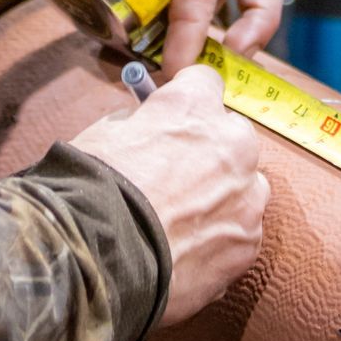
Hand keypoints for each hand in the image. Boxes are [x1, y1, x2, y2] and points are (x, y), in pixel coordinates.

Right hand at [73, 65, 269, 324]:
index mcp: (193, 106)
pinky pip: (242, 232)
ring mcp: (246, 195)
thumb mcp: (106, 134)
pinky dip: (221, 239)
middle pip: (234, 135)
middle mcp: (232, 143)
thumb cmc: (92, 190)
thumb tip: (148, 129)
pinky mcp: (248, 242)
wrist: (98, 257)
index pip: (205, 82)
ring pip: (247, 187)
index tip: (174, 119)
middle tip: (179, 175)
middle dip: (213, 150)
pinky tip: (188, 251)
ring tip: (184, 221)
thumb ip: (140, 124)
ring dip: (224, 196)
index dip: (187, 102)